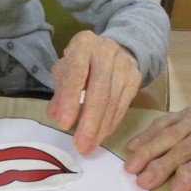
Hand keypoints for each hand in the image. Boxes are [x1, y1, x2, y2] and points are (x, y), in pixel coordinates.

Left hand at [47, 30, 141, 154]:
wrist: (112, 49)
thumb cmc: (81, 62)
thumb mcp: (65, 70)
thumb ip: (60, 91)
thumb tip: (55, 114)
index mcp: (84, 44)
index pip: (77, 74)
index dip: (70, 100)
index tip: (64, 124)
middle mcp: (107, 51)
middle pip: (99, 91)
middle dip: (89, 122)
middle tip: (80, 145)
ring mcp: (124, 64)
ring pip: (113, 101)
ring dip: (100, 128)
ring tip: (89, 146)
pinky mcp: (136, 77)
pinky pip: (123, 105)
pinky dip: (112, 123)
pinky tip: (102, 135)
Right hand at [124, 76, 190, 190]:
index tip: (177, 187)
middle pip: (184, 149)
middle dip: (162, 166)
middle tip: (143, 182)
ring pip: (168, 136)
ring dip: (147, 151)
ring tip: (130, 167)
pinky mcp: (182, 114)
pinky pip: (162, 124)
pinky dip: (146, 135)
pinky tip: (131, 148)